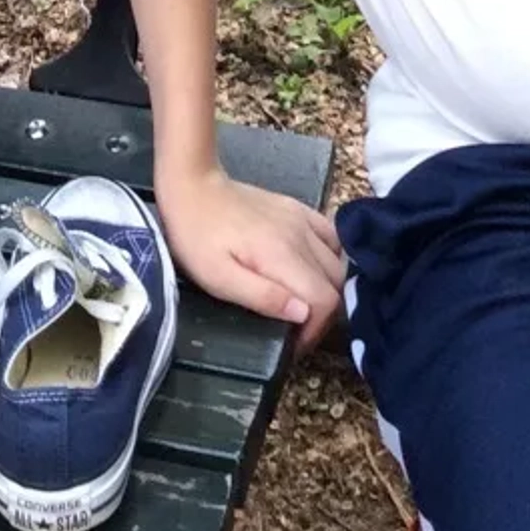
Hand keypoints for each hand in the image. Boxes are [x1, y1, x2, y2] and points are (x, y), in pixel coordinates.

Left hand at [153, 163, 345, 347]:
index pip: (325, 300)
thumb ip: (263, 296)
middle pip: (336, 283)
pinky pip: (331, 235)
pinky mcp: (297, 208)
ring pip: (338, 261)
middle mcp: (301, 235)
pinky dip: (331, 258)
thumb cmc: (197, 238)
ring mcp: (301, 218)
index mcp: (282, 254)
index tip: (293, 344)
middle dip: (322, 315)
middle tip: (296, 330)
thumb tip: (304, 314)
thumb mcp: (218, 278)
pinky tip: (312, 269)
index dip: (315, 330)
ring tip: (303, 304)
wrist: (192, 186)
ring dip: (328, 288)